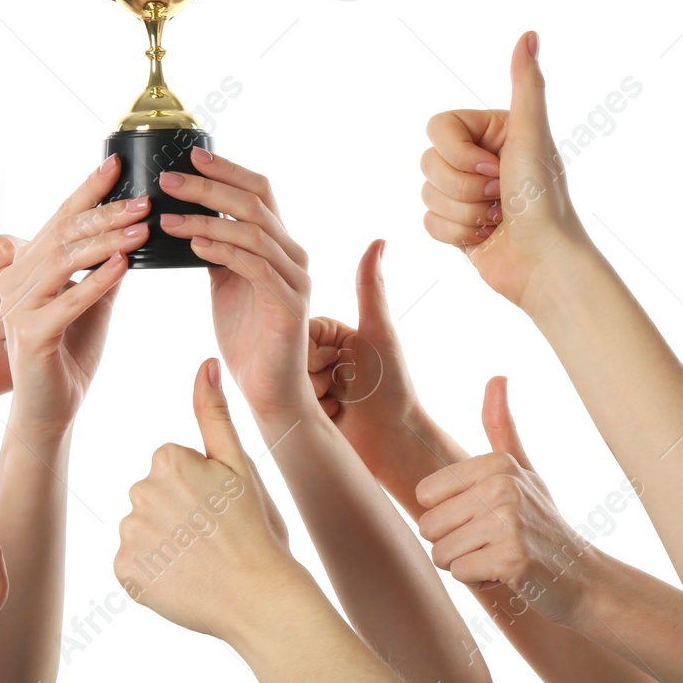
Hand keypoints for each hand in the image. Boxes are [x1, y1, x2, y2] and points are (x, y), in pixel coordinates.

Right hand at [0, 155, 143, 435]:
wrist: (49, 411)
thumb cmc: (70, 355)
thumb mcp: (94, 302)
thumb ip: (106, 267)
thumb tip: (134, 231)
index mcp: (31, 266)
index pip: (62, 218)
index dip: (89, 189)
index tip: (118, 163)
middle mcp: (18, 279)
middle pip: (64, 234)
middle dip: (106, 212)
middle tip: (146, 199)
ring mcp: (19, 306)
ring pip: (65, 261)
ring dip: (107, 240)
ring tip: (142, 225)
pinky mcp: (30, 334)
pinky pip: (67, 301)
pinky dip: (96, 280)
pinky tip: (123, 265)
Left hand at [115, 359, 296, 640]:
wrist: (260, 600)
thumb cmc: (256, 530)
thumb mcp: (239, 464)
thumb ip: (214, 412)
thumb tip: (206, 362)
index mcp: (167, 460)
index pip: (170, 466)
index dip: (197, 488)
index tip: (218, 508)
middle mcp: (140, 492)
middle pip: (152, 494)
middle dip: (177, 512)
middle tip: (212, 535)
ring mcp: (130, 534)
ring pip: (142, 527)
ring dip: (164, 541)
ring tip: (199, 559)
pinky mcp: (124, 570)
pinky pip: (132, 561)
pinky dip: (152, 570)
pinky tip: (181, 577)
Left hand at [157, 151, 313, 425]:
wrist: (269, 389)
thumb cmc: (247, 336)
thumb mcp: (226, 282)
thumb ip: (218, 248)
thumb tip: (190, 217)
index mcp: (278, 244)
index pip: (258, 191)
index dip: (227, 170)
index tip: (190, 154)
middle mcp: (292, 254)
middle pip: (254, 202)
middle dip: (209, 186)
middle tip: (168, 179)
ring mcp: (294, 278)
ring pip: (253, 230)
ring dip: (207, 218)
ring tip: (168, 216)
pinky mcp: (288, 305)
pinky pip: (256, 266)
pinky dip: (224, 250)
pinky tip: (195, 244)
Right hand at [309, 240, 460, 481]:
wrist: (393, 443)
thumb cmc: (392, 387)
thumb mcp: (379, 334)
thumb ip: (371, 287)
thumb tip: (380, 239)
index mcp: (333, 332)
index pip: (300, 328)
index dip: (313, 351)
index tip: (337, 365)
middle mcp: (320, 354)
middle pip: (290, 354)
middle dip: (313, 375)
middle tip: (341, 386)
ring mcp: (311, 382)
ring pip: (288, 379)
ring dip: (313, 394)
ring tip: (338, 403)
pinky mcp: (306, 409)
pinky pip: (290, 403)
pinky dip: (311, 411)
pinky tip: (331, 417)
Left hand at [414, 377, 599, 626]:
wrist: (582, 577)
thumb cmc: (542, 523)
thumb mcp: (523, 469)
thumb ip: (501, 425)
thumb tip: (498, 375)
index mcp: (496, 463)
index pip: (425, 496)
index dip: (448, 516)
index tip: (484, 517)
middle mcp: (502, 486)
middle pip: (429, 527)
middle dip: (454, 544)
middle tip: (493, 542)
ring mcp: (509, 523)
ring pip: (441, 553)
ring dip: (465, 564)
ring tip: (500, 555)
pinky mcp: (512, 560)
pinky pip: (460, 573)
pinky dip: (480, 582)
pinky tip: (509, 574)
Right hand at [420, 31, 589, 305]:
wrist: (544, 264)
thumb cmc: (544, 201)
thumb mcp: (532, 137)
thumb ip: (526, 85)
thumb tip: (529, 34)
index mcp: (492, 131)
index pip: (437, 128)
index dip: (458, 153)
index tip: (494, 168)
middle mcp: (477, 157)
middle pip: (427, 161)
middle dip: (462, 187)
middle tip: (499, 197)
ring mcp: (465, 191)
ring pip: (425, 193)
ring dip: (462, 213)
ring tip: (496, 219)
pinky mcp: (455, 222)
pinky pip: (426, 220)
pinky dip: (455, 233)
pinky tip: (485, 236)